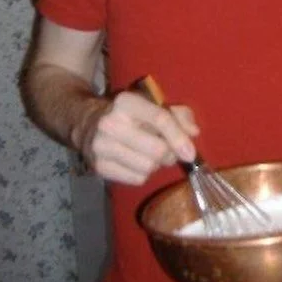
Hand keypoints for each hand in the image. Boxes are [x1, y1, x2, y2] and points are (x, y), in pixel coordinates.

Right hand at [75, 92, 198, 184]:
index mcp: (126, 102)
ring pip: (148, 167)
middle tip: (167, 150)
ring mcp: (101, 146)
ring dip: (156, 165)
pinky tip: (136, 161)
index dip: (179, 137)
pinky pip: (136, 179)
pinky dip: (143, 174)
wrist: (88, 125)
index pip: (160, 119)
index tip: (191, 153)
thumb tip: (193, 132)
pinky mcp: (99, 167)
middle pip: (157, 150)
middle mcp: (110, 123)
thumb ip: (179, 114)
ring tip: (149, 154)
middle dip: (169, 154)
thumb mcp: (153, 105)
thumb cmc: (130, 115)